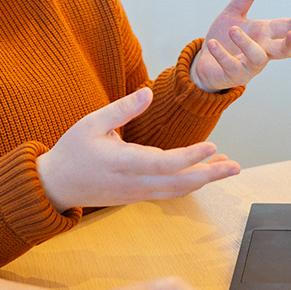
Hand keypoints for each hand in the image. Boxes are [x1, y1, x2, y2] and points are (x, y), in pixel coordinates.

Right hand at [37, 88, 240, 211]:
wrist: (55, 186)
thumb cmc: (72, 151)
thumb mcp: (91, 123)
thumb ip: (121, 109)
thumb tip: (148, 93)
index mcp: (122, 163)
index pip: (164, 163)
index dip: (190, 157)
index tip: (212, 147)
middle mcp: (133, 183)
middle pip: (179, 183)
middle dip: (210, 175)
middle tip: (235, 166)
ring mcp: (136, 193)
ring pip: (177, 190)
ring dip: (203, 179)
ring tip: (227, 166)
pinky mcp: (136, 196)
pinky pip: (168, 192)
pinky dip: (189, 184)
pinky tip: (202, 173)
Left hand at [192, 0, 290, 92]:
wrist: (205, 62)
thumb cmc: (224, 39)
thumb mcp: (233, 14)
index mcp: (264, 34)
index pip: (286, 28)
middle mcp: (262, 51)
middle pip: (283, 51)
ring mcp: (250, 66)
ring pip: (257, 57)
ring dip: (246, 43)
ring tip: (233, 30)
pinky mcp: (234, 76)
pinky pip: (231, 66)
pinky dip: (222, 54)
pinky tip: (213, 43)